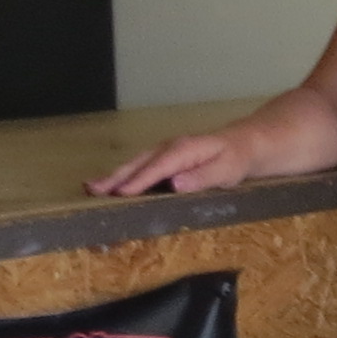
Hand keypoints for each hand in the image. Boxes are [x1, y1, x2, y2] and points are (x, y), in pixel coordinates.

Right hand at [90, 128, 261, 197]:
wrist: (245, 144)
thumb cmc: (236, 159)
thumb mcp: (226, 170)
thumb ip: (202, 177)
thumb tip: (176, 184)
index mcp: (183, 150)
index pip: (157, 167)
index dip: (138, 181)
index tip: (120, 193)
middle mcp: (169, 148)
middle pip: (138, 163)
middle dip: (114, 176)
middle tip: (91, 190)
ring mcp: (165, 151)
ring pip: (135, 163)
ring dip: (113, 175)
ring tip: (91, 187)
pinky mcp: (164, 158)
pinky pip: (141, 166)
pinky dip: (124, 175)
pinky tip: (112, 185)